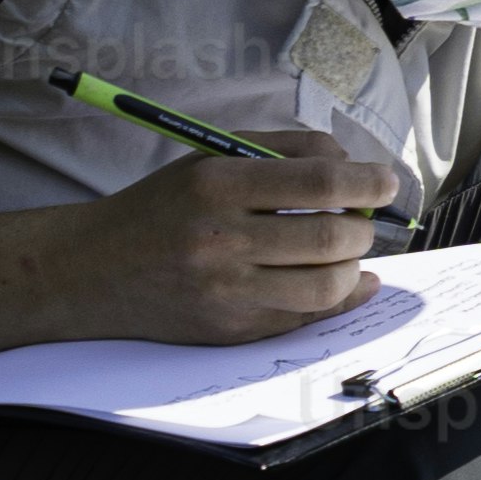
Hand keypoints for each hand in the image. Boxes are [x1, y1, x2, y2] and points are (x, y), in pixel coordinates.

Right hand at [72, 130, 393, 344]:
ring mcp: (226, 290)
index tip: (387, 181)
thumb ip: (283, 151)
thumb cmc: (162, 207)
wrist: (93, 269)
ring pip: (325, 284)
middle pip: (329, 234)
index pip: (318, 180)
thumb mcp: (209, 158)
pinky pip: (304, 318)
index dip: (367, 180)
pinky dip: (339, 299)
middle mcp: (221, 238)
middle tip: (363, 219)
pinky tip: (348, 282)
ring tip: (348, 251)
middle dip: (363, 227)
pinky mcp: (230, 328)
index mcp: (217, 184)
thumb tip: (354, 167)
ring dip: (354, 266)